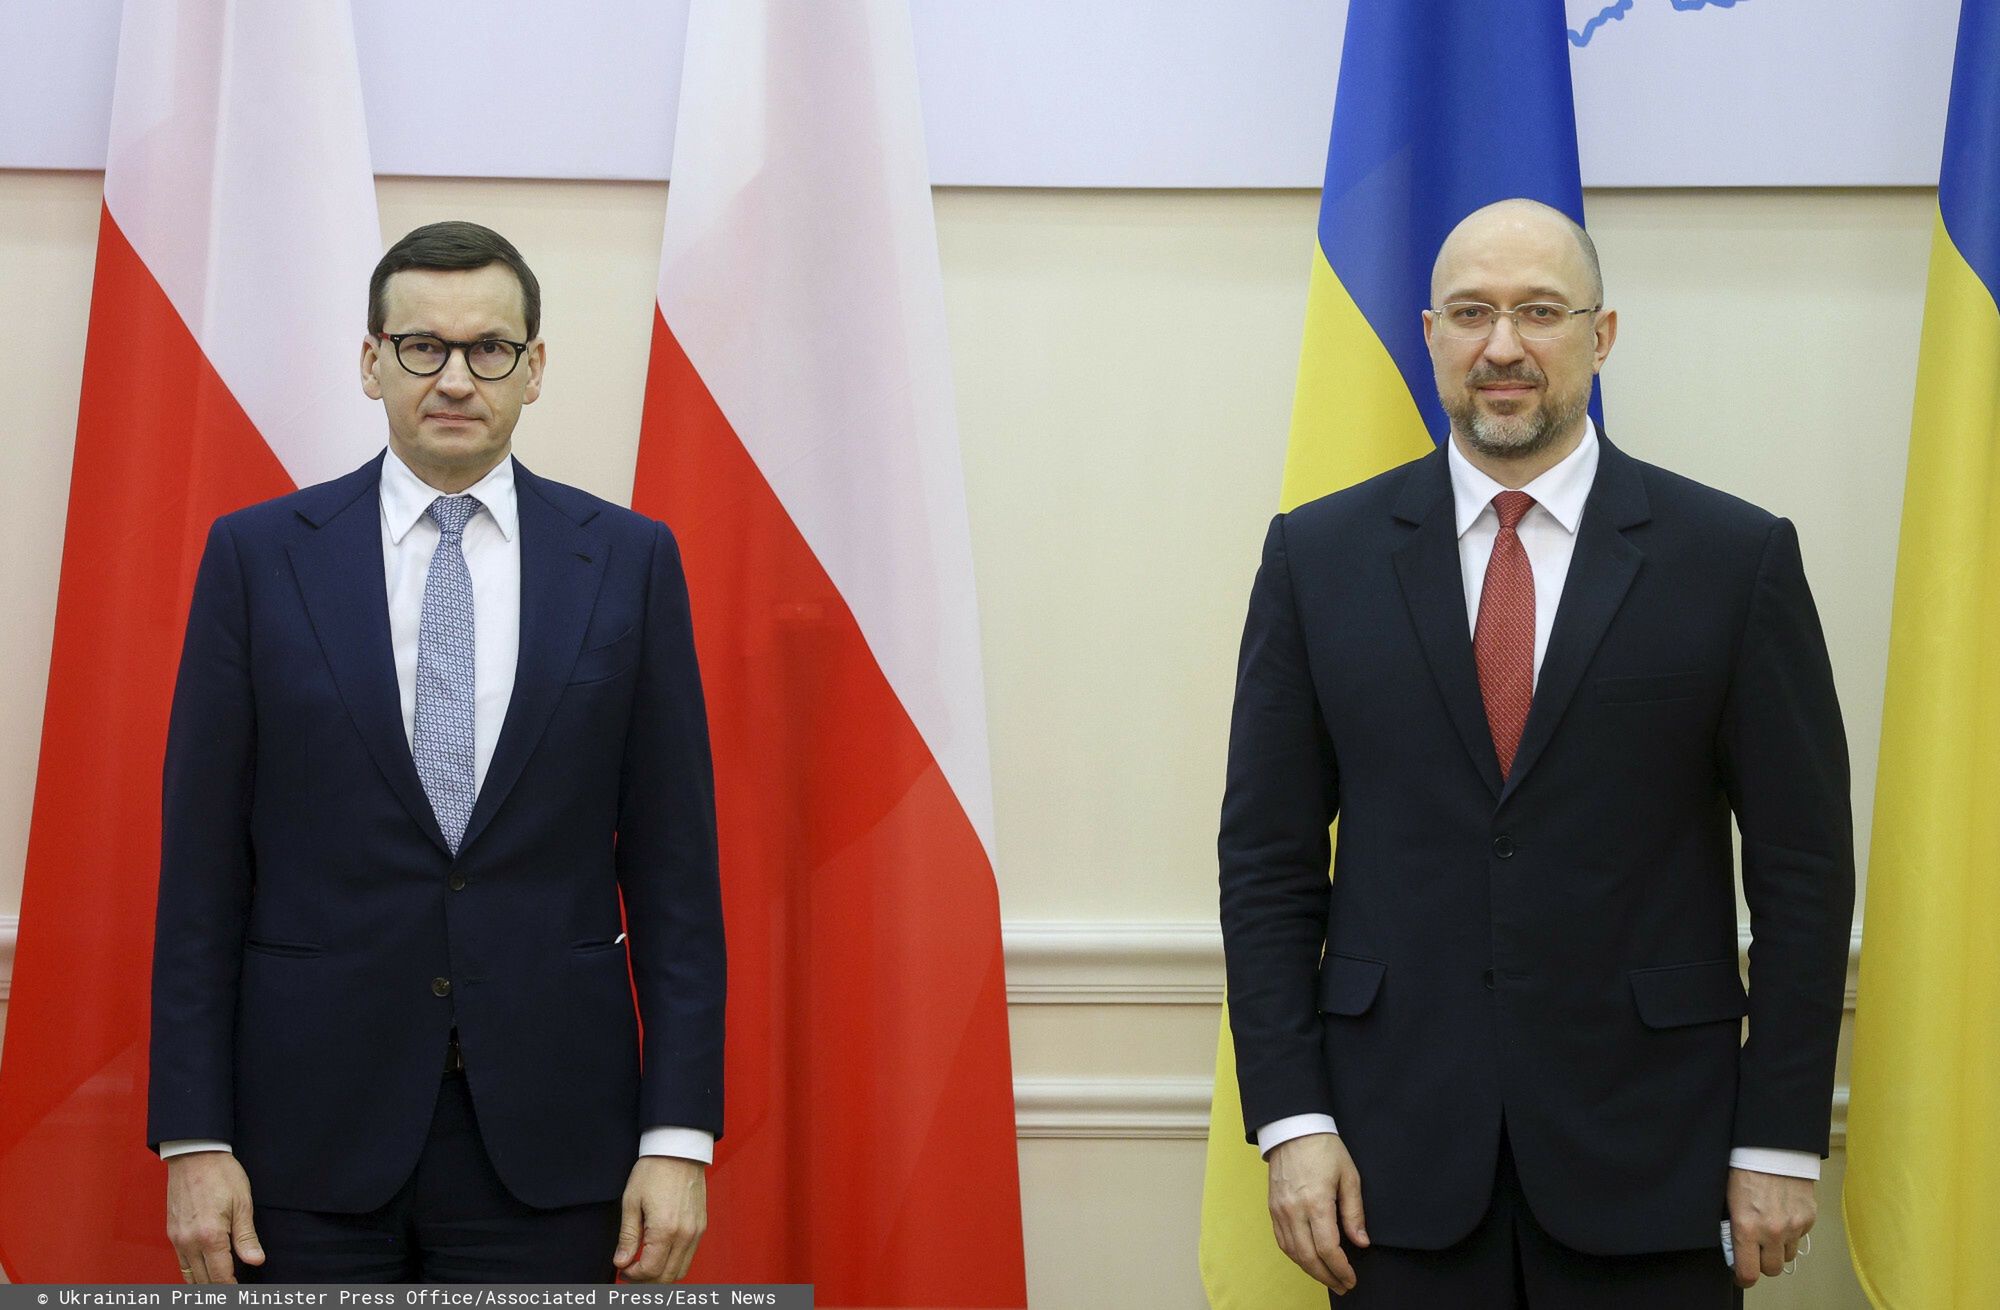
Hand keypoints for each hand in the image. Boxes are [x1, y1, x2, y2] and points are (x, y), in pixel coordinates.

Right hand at [165, 1152, 263, 1283]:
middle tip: (233, 1291)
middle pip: (203, 1280)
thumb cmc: (222, 1175)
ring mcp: (177, 1238)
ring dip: (203, 1283)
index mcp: (210, 1236)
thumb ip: (246, 1237)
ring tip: (219, 1286)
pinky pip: (180, 1261)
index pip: (220, 1276)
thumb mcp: (242, 1203)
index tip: (241, 1293)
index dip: (232, 1288)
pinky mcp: (171, 1232)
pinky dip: (191, 1272)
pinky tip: (203, 1272)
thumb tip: (256, 1261)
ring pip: (188, 1274)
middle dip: (218, 1289)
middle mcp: (189, 1242)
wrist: (195, 1155)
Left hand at [613, 1156, 707, 1282]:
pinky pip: (690, 1255)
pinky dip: (674, 1262)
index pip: (650, 1270)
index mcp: (665, 1229)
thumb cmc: (654, 1170)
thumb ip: (627, 1237)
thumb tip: (622, 1261)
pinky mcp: (701, 1226)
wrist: (679, 1150)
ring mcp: (697, 1231)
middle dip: (646, 1281)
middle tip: (630, 1272)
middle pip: (667, 1276)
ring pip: (681, 1270)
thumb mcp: (631, 1202)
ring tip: (644, 1265)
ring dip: (662, 1274)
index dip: (633, 1276)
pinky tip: (660, 1253)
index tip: (622, 1269)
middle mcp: (685, 1234)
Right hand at [1267, 1132, 1368, 1294]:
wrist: (1293, 1128)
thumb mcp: (1349, 1176)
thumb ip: (1354, 1212)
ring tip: (1328, 1278)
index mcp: (1316, 1202)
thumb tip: (1360, 1242)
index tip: (1351, 1278)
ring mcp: (1280, 1210)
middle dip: (1327, 1277)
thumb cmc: (1324, 1149)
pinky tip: (1308, 1260)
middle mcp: (1294, 1210)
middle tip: (1342, 1286)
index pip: (1328, 1249)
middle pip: (1309, 1257)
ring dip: (1311, 1270)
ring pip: (1293, 1253)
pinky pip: (1282, 1241)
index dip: (1341, 1269)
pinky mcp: (1272, 1208)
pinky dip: (1295, 1256)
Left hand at [1726, 1168, 1814, 1287]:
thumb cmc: (1744, 1169)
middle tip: (1755, 1250)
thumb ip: (1733, 1229)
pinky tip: (1781, 1214)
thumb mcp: (1728, 1200)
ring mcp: (1794, 1226)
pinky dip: (1791, 1232)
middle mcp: (1772, 1231)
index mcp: (1747, 1227)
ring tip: (1769, 1229)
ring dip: (1778, 1249)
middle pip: (1772, 1269)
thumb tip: (1735, 1249)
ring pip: (1788, 1255)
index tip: (1741, 1274)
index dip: (1743, 1277)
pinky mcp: (1809, 1218)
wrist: (1772, 1147)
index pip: (1748, 1272)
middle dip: (1762, 1263)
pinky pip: (1800, 1237)